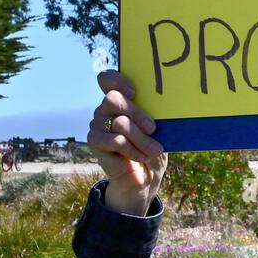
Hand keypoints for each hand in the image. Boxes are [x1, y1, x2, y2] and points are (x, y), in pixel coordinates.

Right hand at [89, 69, 167, 215]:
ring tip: (154, 149)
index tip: (133, 91)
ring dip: (141, 138)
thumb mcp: (158, 128)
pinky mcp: (95, 141)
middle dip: (137, 113)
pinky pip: (116, 141)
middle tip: (153, 128)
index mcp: (120, 99)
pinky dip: (134, 150)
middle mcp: (105, 109)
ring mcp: (97, 124)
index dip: (116, 80)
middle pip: (114, 99)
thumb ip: (153, 113)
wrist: (145, 178)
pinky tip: (142, 157)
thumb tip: (163, 102)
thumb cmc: (153, 147)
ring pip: (120, 123)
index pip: (107, 79)